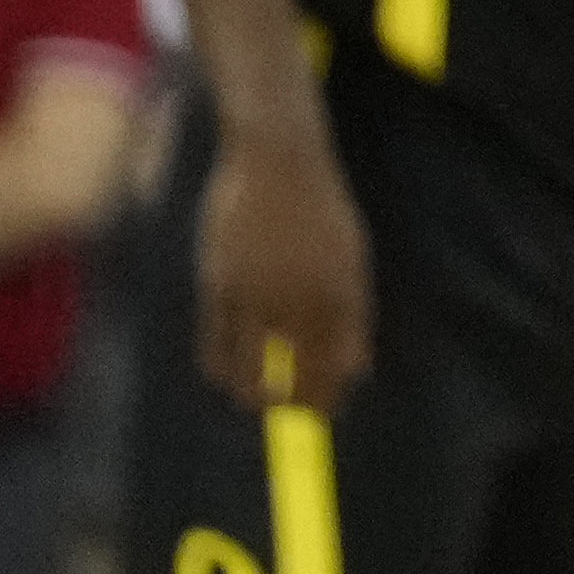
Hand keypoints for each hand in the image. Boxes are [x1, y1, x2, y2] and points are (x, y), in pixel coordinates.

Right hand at [200, 113, 373, 412]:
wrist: (277, 161)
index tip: (325, 411)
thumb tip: (358, 370)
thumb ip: (354, 315)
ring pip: (250, 370)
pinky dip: (220, 368)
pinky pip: (215, 343)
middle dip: (294, 402)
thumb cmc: (319, 210)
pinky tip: (224, 376)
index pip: (337, 366)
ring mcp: (257, 294)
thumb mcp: (352, 258)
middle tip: (288, 410)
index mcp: (341, 293)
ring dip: (254, 395)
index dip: (329, 396)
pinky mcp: (218, 284)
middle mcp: (301, 300)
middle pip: (296, 376)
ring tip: (255, 400)